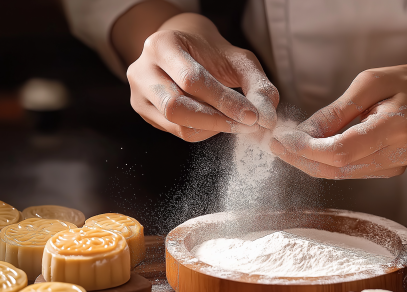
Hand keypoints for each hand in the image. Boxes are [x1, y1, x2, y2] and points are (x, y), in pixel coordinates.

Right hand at [127, 13, 278, 141]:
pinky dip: (203, 130)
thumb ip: (256, 83)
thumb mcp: (238, 58)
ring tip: (236, 122)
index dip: (223, 101)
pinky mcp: (144, 112)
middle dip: (216, 119)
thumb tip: (268, 116)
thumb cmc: (212, 54)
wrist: (185, 50)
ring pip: (175, 123)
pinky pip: (177, 131)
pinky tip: (218, 121)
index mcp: (161, 45)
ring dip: (211, 127)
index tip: (252, 115)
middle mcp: (142, 69)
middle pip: (176, 106)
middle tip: (247, 125)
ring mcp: (139, 93)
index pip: (191, 80)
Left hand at [269, 64, 406, 178]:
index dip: (308, 149)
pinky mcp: (389, 171)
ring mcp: (395, 167)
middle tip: (275, 145)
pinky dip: (325, 163)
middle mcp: (398, 155)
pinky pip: (349, 171)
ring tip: (285, 146)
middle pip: (338, 168)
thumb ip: (336, 112)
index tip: (282, 139)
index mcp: (396, 128)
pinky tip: (308, 150)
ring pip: (341, 174)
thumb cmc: (403, 83)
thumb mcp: (368, 84)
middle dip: (302, 159)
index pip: (342, 150)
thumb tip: (303, 133)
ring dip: (309, 162)